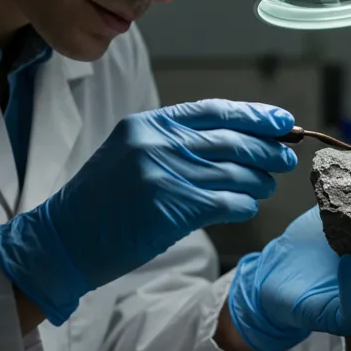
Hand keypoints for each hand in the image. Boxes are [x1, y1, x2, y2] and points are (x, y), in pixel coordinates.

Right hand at [0, 99, 296, 324]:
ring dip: (258, 180)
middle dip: (266, 147)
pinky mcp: (169, 208)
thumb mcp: (130, 155)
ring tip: (266, 186)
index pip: (214, 110)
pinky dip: (244, 205)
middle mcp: (156, 144)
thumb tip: (235, 143)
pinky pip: (225, 202)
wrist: (63, 239)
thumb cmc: (100, 203)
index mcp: (147, 125)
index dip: (253, 114)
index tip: (280, 120)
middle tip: (286, 155)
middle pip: (229, 139)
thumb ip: (174, 144)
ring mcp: (162, 175)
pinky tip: (248, 207)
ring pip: (232, 172)